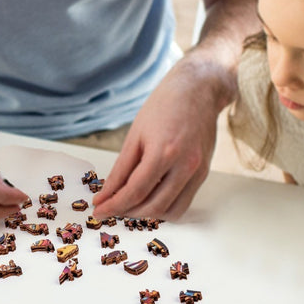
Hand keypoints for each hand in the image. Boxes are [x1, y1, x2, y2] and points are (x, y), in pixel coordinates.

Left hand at [92, 55, 227, 219]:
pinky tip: (149, 199)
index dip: (114, 205)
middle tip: (110, 208)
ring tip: (129, 205)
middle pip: (153, 206)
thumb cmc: (164, 106)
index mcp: (163, 152)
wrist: (198, 90)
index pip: (135, 191)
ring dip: (147, 214)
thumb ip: (121, 169)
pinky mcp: (204, 174)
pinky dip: (164, 207)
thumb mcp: (135, 135)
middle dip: (127, 212)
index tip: (99, 210)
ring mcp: (198, 171)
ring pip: (171, 211)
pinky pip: (184, 203)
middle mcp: (185, 165)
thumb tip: (106, 194)